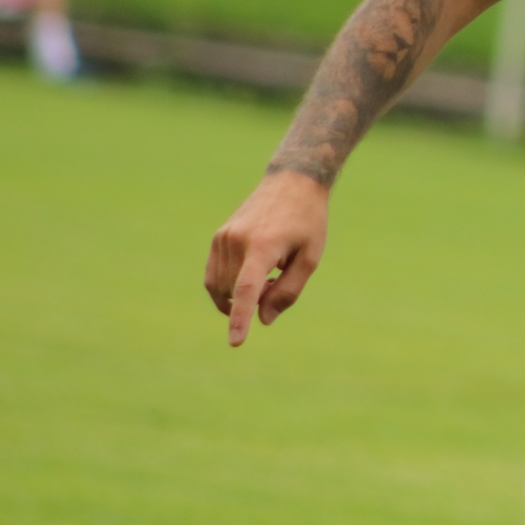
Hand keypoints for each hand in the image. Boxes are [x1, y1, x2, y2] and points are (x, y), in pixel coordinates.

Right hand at [204, 171, 328, 346]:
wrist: (292, 182)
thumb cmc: (307, 222)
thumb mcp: (310, 257)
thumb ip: (288, 292)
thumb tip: (262, 320)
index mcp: (264, 245)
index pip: (246, 289)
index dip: (240, 318)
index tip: (236, 342)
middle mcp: (238, 240)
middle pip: (235, 293)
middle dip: (254, 301)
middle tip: (280, 281)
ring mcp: (223, 238)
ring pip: (222, 289)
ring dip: (241, 294)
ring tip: (271, 273)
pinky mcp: (218, 237)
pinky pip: (214, 278)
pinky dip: (227, 288)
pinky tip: (251, 276)